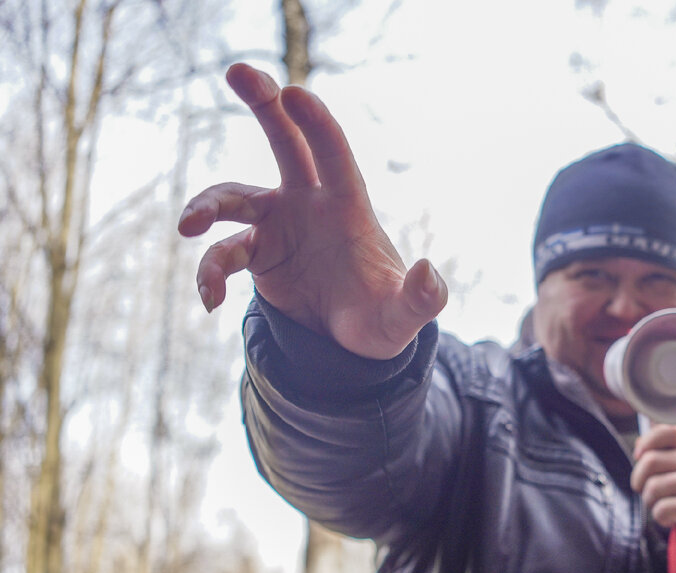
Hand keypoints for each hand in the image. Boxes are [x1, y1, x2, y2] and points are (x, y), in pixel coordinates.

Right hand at [178, 63, 446, 359]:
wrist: (351, 342)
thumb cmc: (383, 318)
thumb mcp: (404, 316)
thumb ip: (422, 298)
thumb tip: (429, 272)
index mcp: (346, 205)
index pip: (331, 153)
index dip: (315, 122)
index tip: (293, 93)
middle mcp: (308, 203)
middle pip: (284, 141)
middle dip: (263, 103)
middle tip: (237, 70)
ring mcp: (278, 224)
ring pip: (232, 197)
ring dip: (207, 205)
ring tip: (188, 227)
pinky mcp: (256, 252)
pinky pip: (222, 254)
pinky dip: (210, 274)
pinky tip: (211, 302)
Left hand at [630, 424, 675, 532]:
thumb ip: (660, 455)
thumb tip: (640, 442)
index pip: (670, 431)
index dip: (648, 441)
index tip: (639, 456)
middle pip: (650, 461)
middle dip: (639, 481)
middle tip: (648, 492)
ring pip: (654, 487)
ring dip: (649, 502)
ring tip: (662, 506)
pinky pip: (663, 509)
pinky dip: (660, 517)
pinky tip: (671, 518)